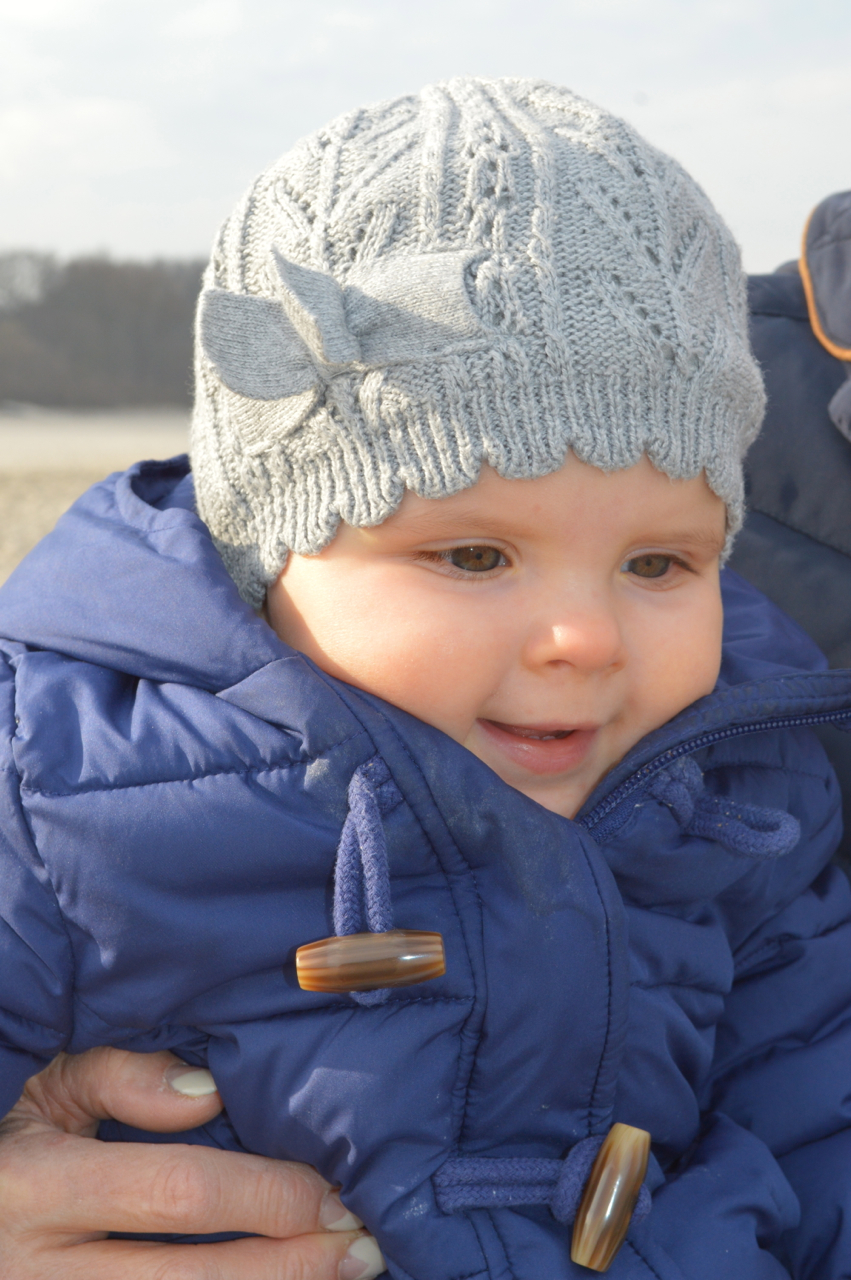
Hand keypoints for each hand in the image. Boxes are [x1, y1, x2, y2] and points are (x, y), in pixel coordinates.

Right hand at [0, 1047, 384, 1278]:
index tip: (333, 1192)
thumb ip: (120, 1079)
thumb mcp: (47, 1092)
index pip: (176, 1194)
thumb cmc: (14, 1149)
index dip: (265, 1197)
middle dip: (290, 1266)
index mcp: (38, 1187)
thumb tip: (210, 1091)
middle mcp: (42, 1273)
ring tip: (343, 1275)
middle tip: (363, 1247)